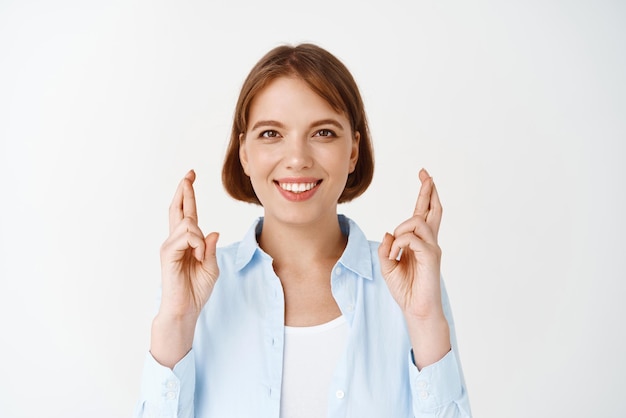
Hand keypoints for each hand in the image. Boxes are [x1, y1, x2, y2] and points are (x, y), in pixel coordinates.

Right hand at [159, 169, 219, 318]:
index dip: (188, 194)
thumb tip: (213, 231)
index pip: (187, 213)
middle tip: (189, 175)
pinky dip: (195, 244)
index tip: (190, 176)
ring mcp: (170, 246)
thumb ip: (211, 249)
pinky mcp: (167, 253)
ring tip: (200, 257)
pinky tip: (197, 256)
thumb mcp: (211, 267)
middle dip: (184, 191)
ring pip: (187, 223)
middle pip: (178, 209)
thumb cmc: (196, 290)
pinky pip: (185, 236)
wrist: (185, 308)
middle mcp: (176, 240)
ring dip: (199, 237)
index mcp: (187, 242)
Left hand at [378, 168, 443, 319]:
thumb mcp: (387, 265)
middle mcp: (429, 242)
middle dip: (429, 191)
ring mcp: (432, 248)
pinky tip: (396, 255)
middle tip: (426, 174)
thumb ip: (386, 247)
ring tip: (395, 248)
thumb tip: (390, 233)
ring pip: (416, 221)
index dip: (425, 194)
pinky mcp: (431, 256)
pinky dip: (399, 243)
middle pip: (433, 210)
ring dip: (400, 230)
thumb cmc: (405, 288)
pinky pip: (411, 238)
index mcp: (419, 242)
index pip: (424, 213)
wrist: (416, 309)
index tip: (425, 176)